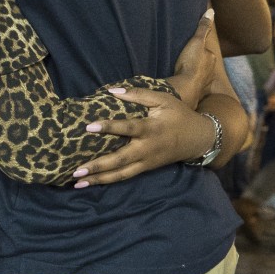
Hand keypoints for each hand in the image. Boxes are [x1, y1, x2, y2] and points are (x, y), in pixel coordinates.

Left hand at [71, 88, 214, 186]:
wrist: (198, 139)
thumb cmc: (178, 115)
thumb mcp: (163, 99)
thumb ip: (138, 94)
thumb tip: (112, 90)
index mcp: (151, 129)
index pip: (128, 128)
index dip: (109, 127)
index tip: (89, 127)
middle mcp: (147, 149)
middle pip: (120, 160)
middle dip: (98, 166)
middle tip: (76, 171)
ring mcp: (146, 162)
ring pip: (121, 174)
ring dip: (98, 179)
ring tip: (77, 182)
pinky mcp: (145, 169)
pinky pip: (125, 177)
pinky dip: (108, 181)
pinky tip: (92, 183)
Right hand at [167, 9, 219, 110]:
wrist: (185, 88)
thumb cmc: (191, 63)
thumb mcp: (196, 41)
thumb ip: (203, 28)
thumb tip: (211, 11)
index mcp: (212, 59)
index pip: (206, 51)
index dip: (198, 50)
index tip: (190, 51)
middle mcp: (211, 73)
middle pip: (205, 65)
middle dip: (198, 64)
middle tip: (185, 62)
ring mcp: (204, 85)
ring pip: (201, 77)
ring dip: (195, 76)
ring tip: (183, 74)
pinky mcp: (197, 95)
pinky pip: (195, 88)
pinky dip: (191, 86)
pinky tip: (183, 86)